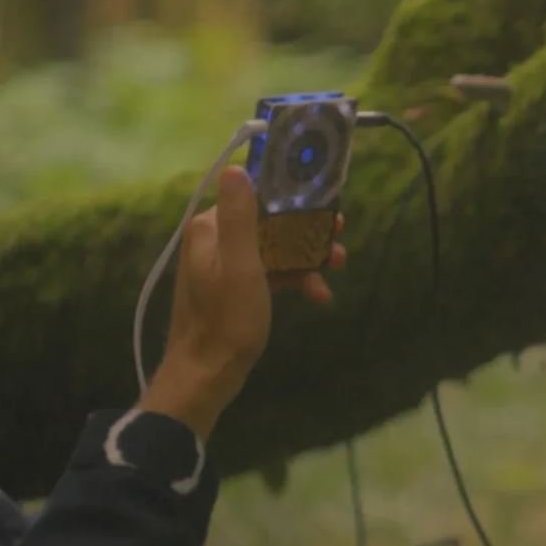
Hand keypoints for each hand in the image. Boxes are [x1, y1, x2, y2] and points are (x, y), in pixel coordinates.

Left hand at [139, 168, 345, 438]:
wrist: (205, 376)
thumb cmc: (226, 321)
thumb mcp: (240, 266)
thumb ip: (240, 217)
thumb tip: (236, 168)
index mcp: (211, 227)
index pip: (257, 195)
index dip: (294, 197)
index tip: (326, 204)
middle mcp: (214, 239)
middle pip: (270, 221)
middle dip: (307, 231)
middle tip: (340, 240)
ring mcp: (223, 264)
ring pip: (274, 247)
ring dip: (306, 257)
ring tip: (337, 268)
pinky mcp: (233, 287)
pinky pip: (269, 271)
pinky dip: (293, 278)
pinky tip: (318, 295)